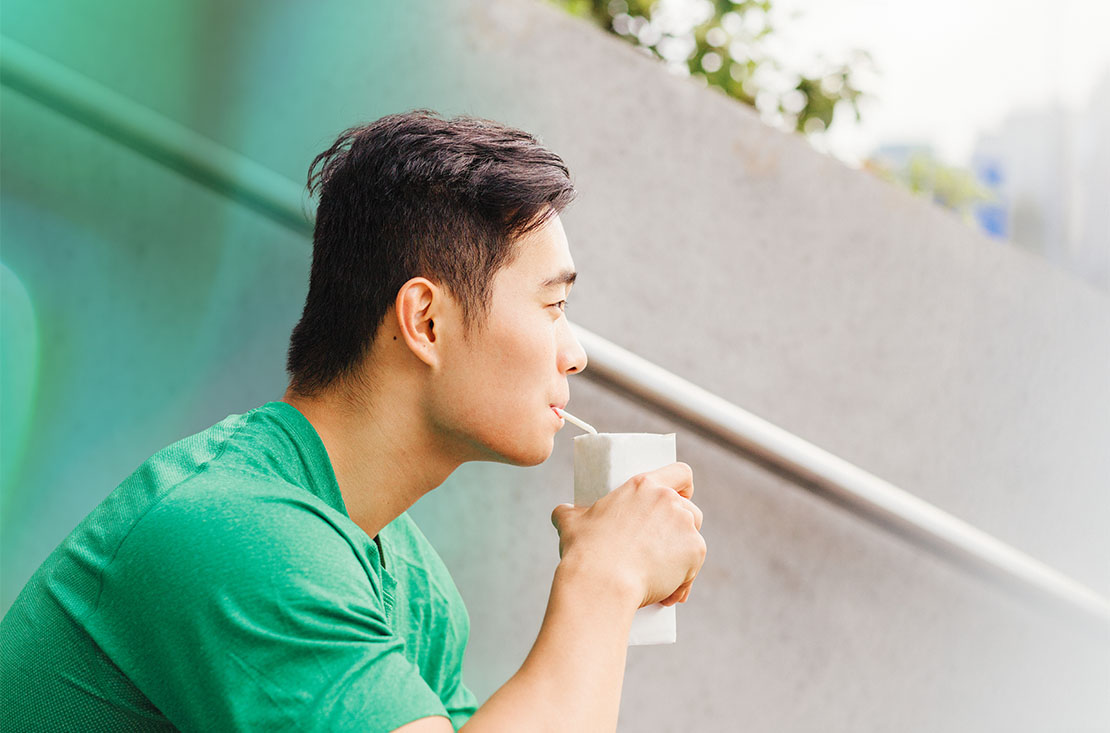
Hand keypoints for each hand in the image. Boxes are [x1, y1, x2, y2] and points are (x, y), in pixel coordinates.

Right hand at [551, 462, 705, 608]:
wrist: (602, 582)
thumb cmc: (585, 550)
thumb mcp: (571, 522)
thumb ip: (569, 512)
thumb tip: (562, 512)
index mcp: (644, 485)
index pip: (680, 472)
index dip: (684, 486)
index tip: (680, 497)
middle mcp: (669, 501)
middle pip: (690, 510)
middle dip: (681, 529)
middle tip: (661, 548)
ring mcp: (685, 526)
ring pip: (694, 538)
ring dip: (683, 555)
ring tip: (661, 577)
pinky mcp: (695, 552)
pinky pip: (694, 567)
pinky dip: (684, 581)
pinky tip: (668, 594)